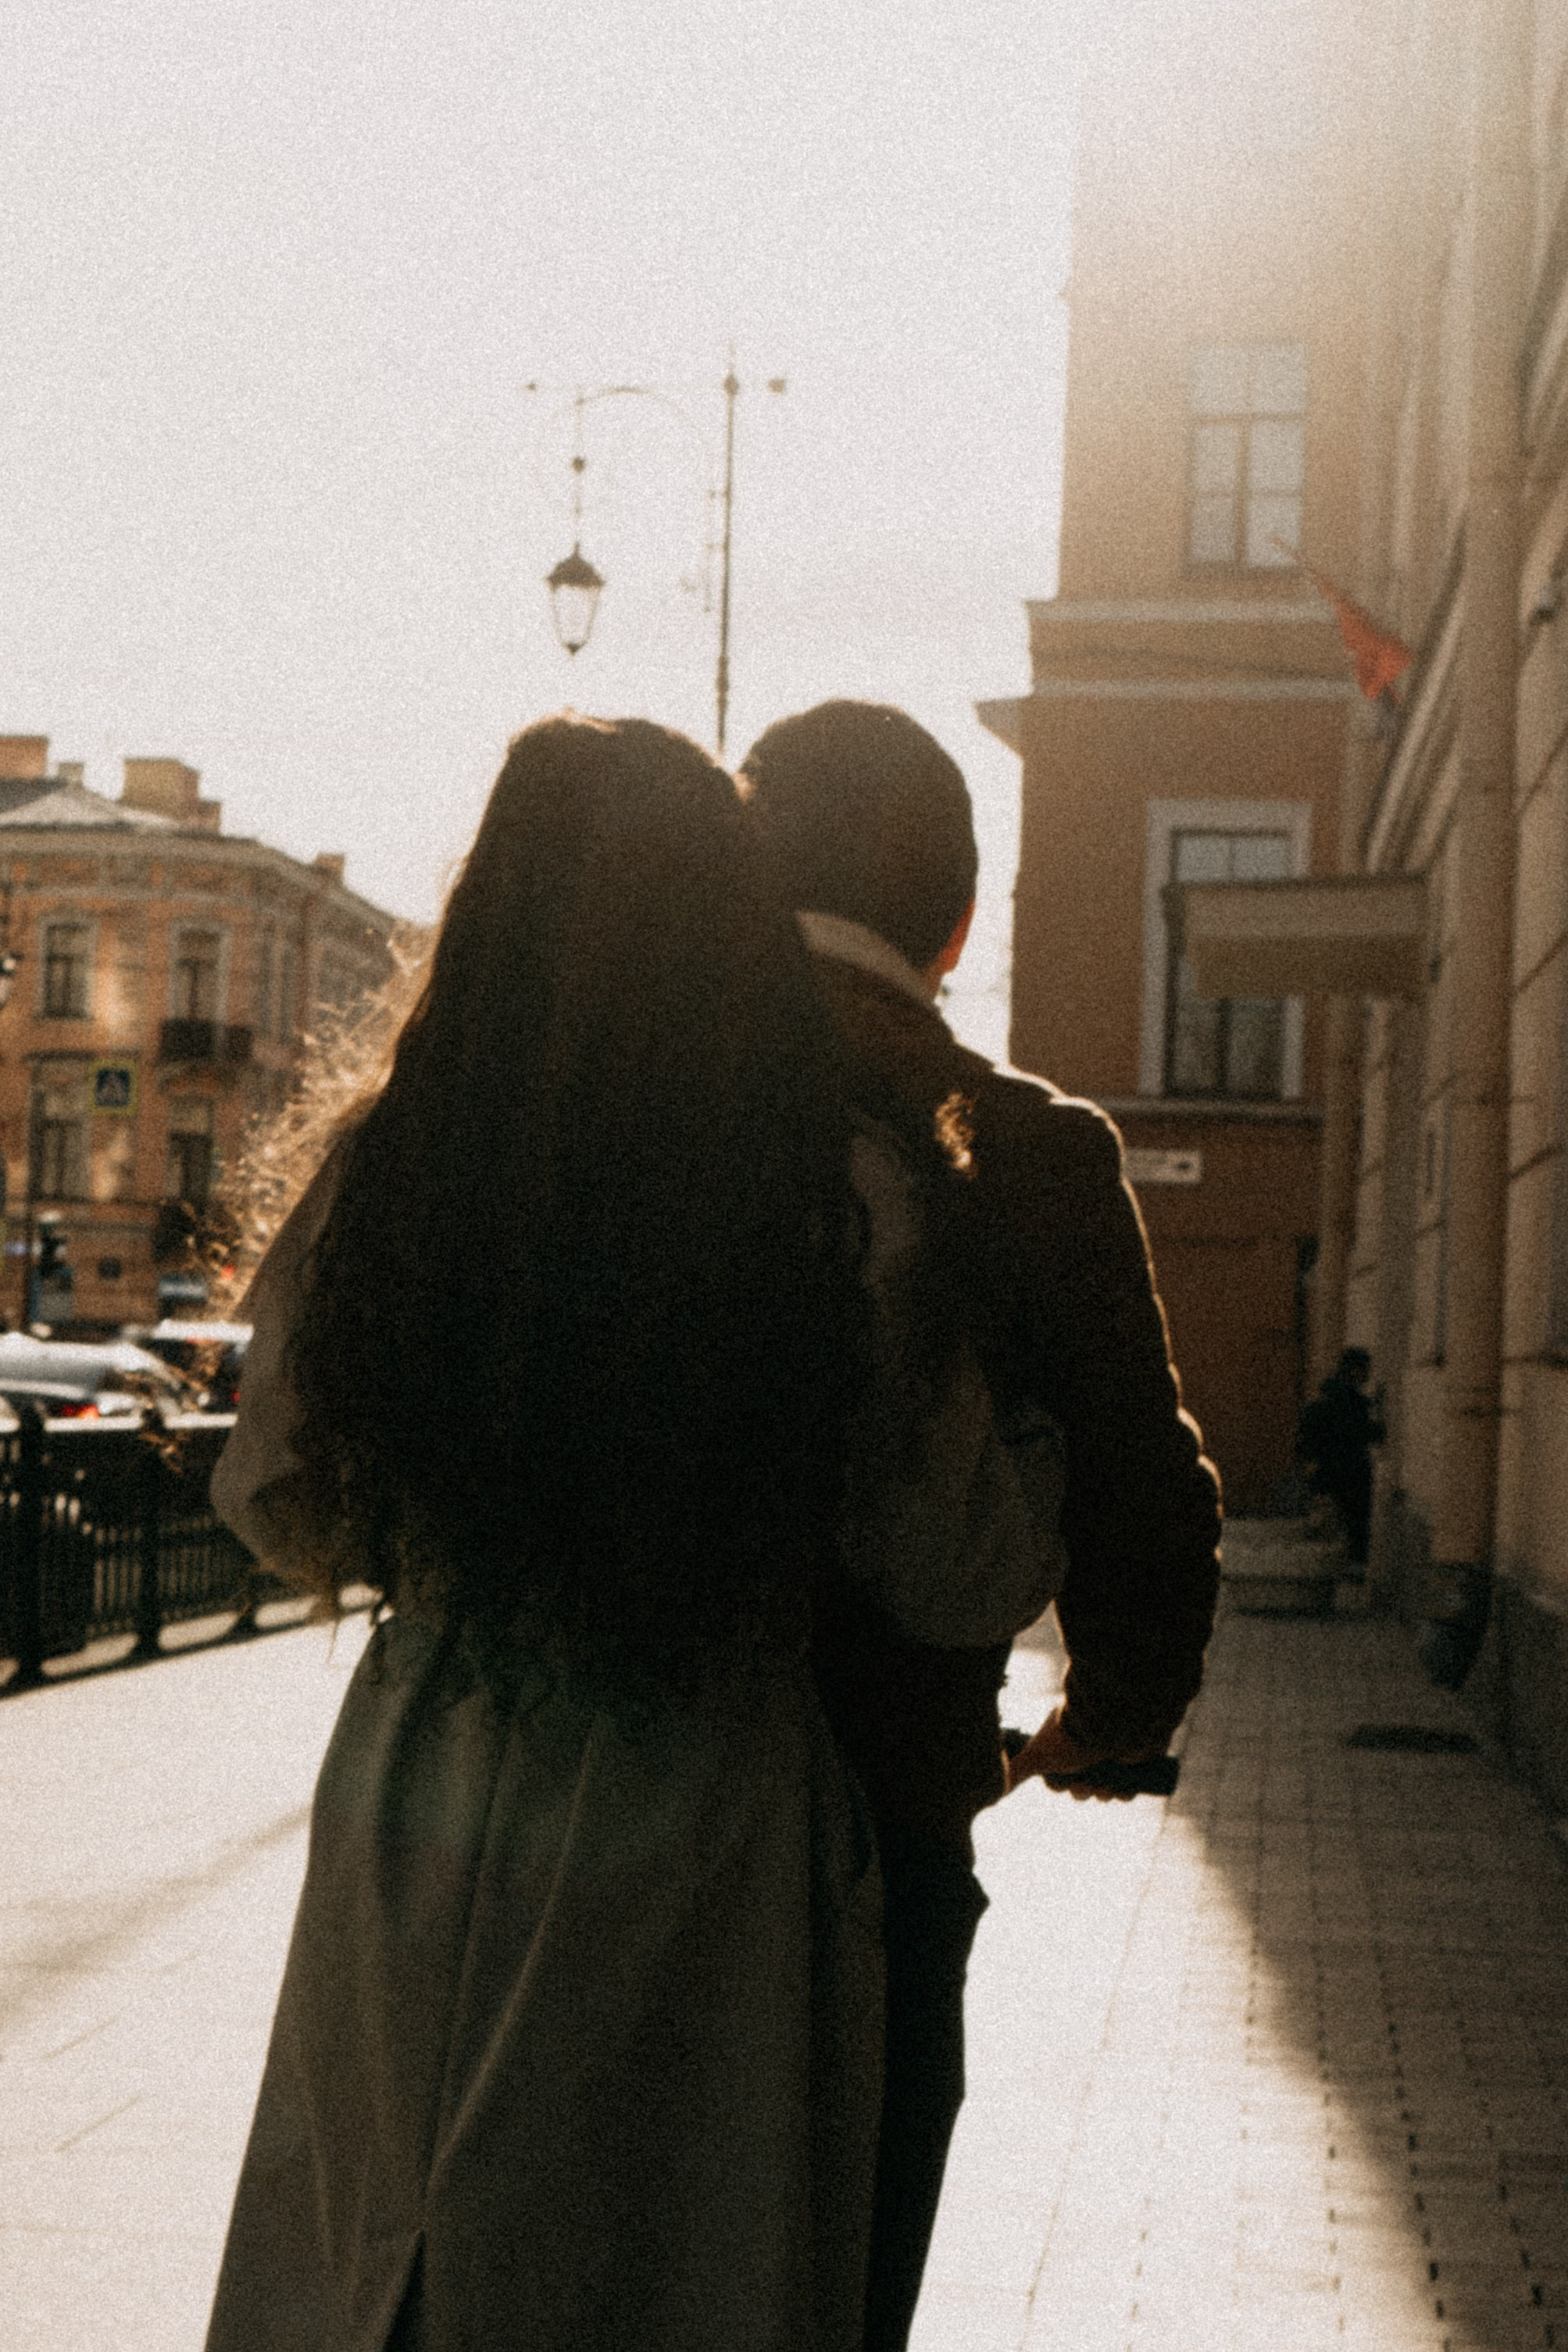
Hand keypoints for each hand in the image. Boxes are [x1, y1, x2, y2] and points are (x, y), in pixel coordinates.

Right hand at [1004, 1704, 1147, 1802]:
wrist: (1117, 1721)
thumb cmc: (1073, 1737)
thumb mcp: (1040, 1756)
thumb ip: (1016, 1771)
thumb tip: (994, 1789)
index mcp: (1062, 1739)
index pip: (1058, 1772)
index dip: (1062, 1786)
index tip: (1066, 1785)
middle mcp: (1084, 1742)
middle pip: (1081, 1780)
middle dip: (1083, 1791)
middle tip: (1088, 1786)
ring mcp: (1109, 1748)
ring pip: (1104, 1782)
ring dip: (1104, 1793)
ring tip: (1108, 1788)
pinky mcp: (1132, 1755)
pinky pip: (1129, 1780)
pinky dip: (1125, 1790)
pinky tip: (1123, 1789)